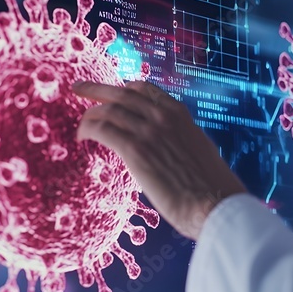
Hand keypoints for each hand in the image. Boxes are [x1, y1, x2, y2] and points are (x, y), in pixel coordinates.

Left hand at [72, 80, 247, 239]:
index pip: (144, 89)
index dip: (122, 88)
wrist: (214, 203)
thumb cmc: (211, 186)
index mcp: (179, 114)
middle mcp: (162, 116)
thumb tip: (172, 146)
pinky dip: (88, 130)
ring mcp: (148, 131)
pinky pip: (102, 129)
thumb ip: (182, 139)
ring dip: (90, 116)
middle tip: (78, 89)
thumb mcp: (199, 149)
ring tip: (80, 127)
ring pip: (108, 110)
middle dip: (96, 89)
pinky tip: (82, 138)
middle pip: (120, 93)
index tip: (110, 92)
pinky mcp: (135, 150)